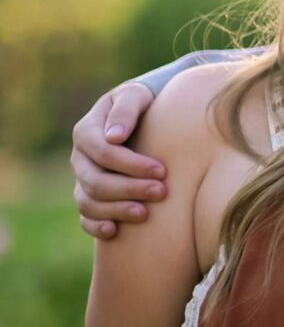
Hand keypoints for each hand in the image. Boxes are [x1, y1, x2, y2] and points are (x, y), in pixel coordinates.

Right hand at [71, 82, 167, 238]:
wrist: (143, 115)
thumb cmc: (142, 102)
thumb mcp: (135, 95)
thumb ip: (126, 109)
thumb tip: (114, 136)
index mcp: (86, 132)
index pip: (104, 153)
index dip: (131, 164)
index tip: (162, 170)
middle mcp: (80, 158)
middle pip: (96, 181)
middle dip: (129, 189)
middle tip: (161, 192)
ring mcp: (82, 179)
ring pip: (89, 202)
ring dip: (116, 210)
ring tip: (145, 214)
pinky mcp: (89, 196)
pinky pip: (85, 217)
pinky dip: (95, 226)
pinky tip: (114, 231)